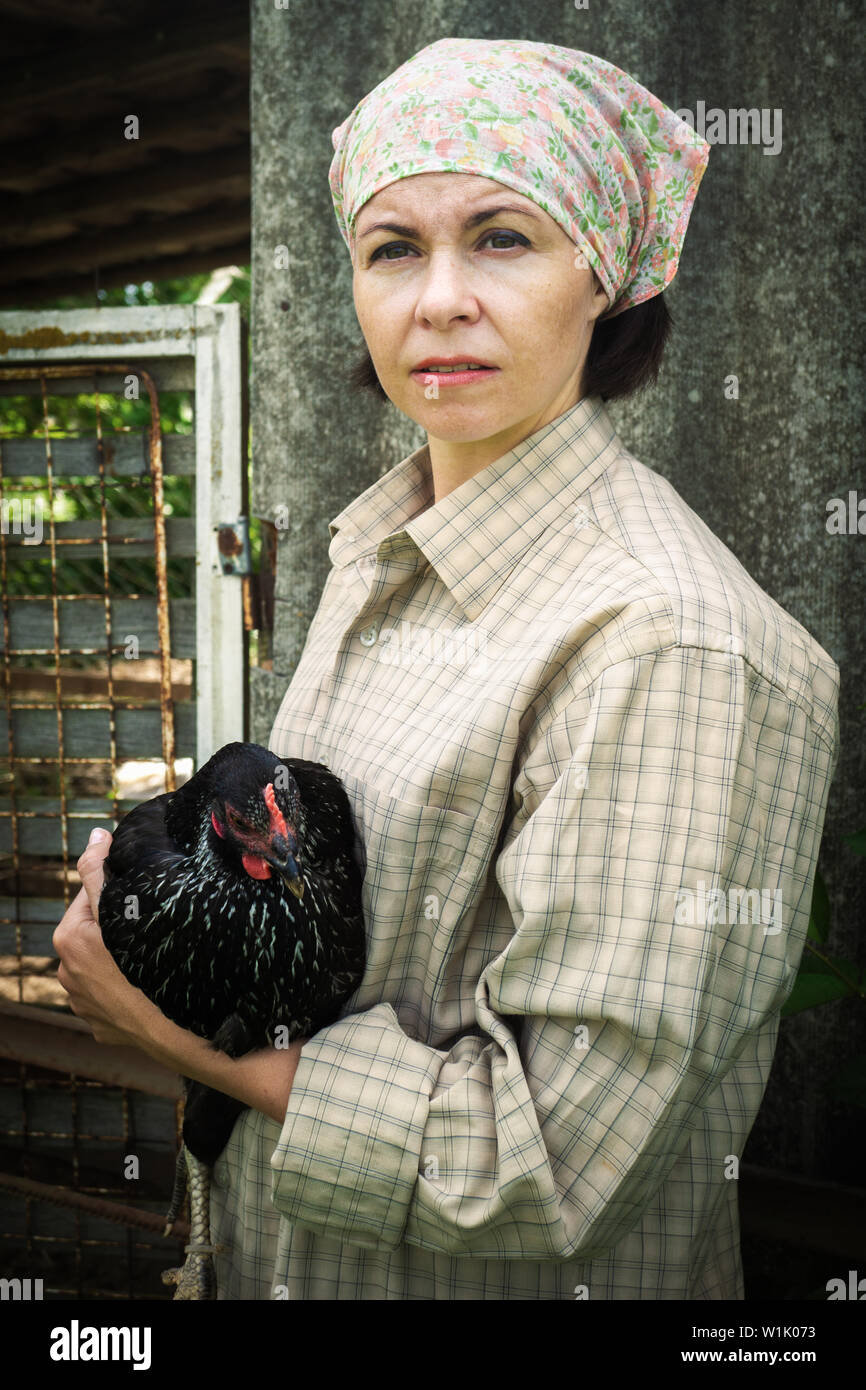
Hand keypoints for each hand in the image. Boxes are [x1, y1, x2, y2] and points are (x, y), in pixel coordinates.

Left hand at [53, 828, 149, 1046]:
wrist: (176, 1031)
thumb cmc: (153, 965)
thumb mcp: (122, 910)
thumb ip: (101, 871)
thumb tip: (96, 835)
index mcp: (68, 939)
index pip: (92, 896)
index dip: (120, 892)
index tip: (146, 897)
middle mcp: (66, 974)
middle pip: (98, 931)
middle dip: (121, 927)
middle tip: (154, 929)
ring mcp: (83, 1004)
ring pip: (107, 964)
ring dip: (124, 958)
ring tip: (154, 959)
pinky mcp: (100, 1027)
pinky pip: (115, 996)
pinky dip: (130, 988)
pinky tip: (149, 987)